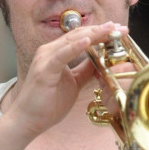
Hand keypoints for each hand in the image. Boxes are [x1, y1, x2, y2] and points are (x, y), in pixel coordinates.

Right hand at [8, 21, 127, 142]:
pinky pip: (62, 55)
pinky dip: (75, 47)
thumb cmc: (46, 105)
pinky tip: (88, 41)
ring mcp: (45, 59)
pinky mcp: (44, 70)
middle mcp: (49, 52)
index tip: (118, 31)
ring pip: (72, 41)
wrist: (28, 121)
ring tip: (110, 29)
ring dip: (93, 34)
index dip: (100, 32)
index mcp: (56, 53)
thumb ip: (85, 70)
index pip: (81, 37)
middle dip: (101, 30)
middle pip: (79, 35)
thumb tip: (100, 61)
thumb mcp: (74, 83)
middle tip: (120, 28)